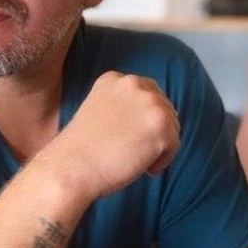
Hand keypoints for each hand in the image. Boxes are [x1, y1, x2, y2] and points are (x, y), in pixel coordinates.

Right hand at [47, 71, 180, 199]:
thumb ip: (121, 106)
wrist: (73, 167)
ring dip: (159, 146)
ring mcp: (150, 103)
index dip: (143, 118)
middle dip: (154, 132)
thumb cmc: (82, 149)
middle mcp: (134, 84)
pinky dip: (162, 161)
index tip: (132, 136)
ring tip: (137, 160)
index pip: (147, 93)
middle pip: (164, 108)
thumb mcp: (98, 110)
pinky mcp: (161, 125)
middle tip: (135, 151)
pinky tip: (144, 168)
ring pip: (171, 127)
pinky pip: (174, 146)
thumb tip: (146, 119)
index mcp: (115, 79)